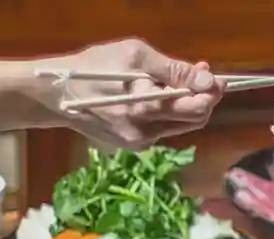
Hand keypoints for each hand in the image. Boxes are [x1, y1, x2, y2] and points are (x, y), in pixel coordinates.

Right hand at [35, 38, 223, 149]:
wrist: (56, 95)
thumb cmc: (94, 67)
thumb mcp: (135, 55)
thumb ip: (174, 70)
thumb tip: (207, 79)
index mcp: (145, 106)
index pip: (196, 108)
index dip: (212, 93)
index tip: (217, 78)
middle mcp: (146, 130)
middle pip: (195, 120)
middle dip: (203, 98)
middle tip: (200, 76)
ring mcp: (140, 142)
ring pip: (180, 126)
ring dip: (186, 105)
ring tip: (176, 82)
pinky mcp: (133, 146)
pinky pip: (163, 129)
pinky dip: (167, 113)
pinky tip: (155, 96)